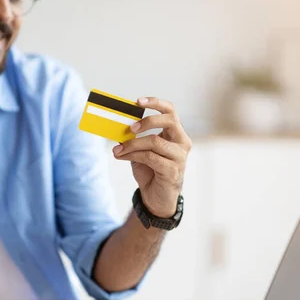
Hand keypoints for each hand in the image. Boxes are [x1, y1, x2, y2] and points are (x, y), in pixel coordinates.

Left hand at [113, 97, 191, 217]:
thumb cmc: (150, 171)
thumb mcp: (141, 150)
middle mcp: (182, 142)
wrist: (156, 197)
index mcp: (176, 134)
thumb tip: (116, 126)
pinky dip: (133, 155)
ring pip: (155, 141)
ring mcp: (180, 157)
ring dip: (132, 144)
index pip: (171, 111)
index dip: (156, 103)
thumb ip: (134, 138)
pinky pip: (150, 157)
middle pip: (169, 121)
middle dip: (147, 121)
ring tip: (118, 149)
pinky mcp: (172, 170)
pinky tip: (122, 156)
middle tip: (129, 127)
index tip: (138, 101)